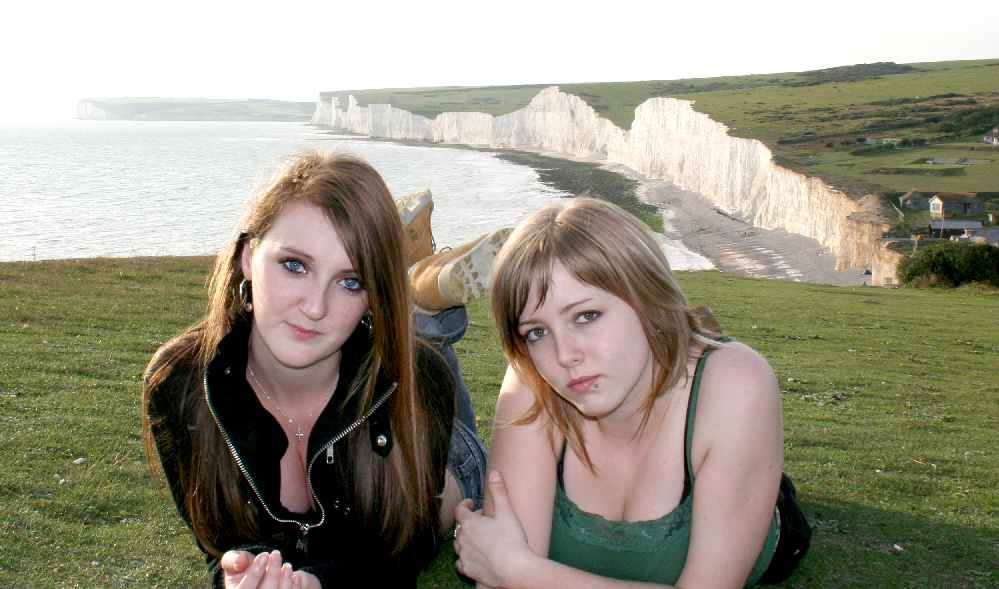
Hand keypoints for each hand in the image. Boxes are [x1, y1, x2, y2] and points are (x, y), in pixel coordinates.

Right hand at [221, 550, 308, 588]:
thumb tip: (240, 561)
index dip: (254, 572)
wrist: (257, 577)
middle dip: (272, 572)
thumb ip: (232, 560)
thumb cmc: (243, 569)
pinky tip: (295, 576)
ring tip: (287, 566)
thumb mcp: (232, 562)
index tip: (264, 555)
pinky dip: (294, 587)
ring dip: (285, 580)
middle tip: (276, 554)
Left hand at [453, 471, 532, 586]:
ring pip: (459, 545)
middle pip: (460, 527)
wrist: (513, 569)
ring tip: (479, 539)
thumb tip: (494, 473)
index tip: (471, 503)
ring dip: (466, 540)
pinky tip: (474, 557)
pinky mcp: (468, 570)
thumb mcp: (507, 511)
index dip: (465, 504)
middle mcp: (463, 539)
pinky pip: (461, 562)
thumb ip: (499, 491)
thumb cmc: (511, 540)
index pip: (459, 509)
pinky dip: (465, 558)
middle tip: (483, 521)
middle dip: (470, 522)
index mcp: (470, 523)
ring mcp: (464, 555)